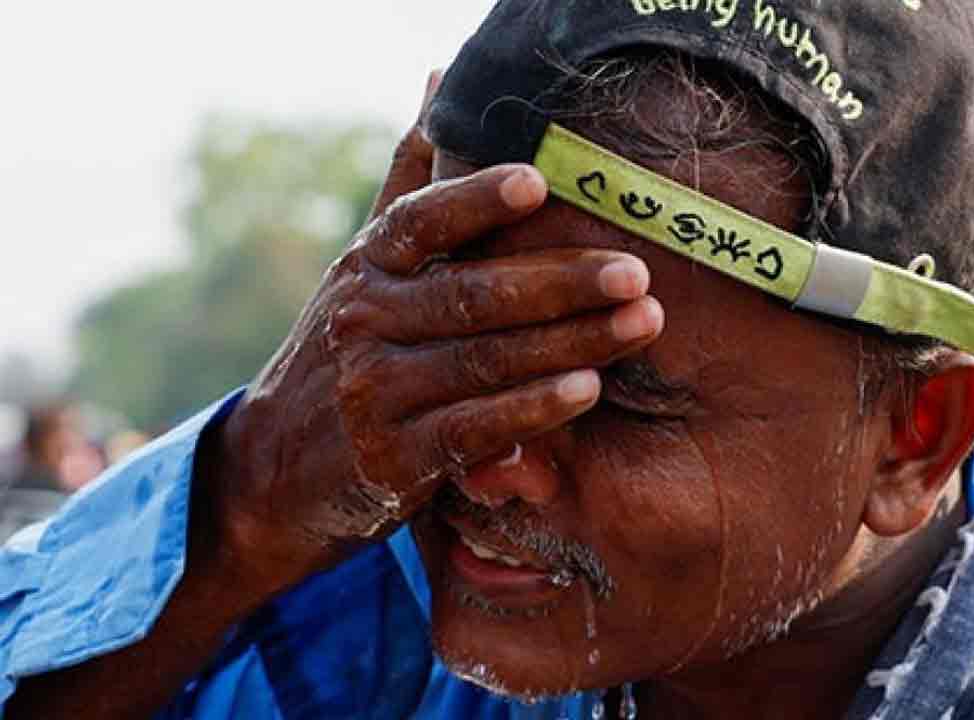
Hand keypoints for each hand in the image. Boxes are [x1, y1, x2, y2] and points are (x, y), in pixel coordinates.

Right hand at [200, 73, 662, 595]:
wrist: (277, 466)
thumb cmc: (349, 346)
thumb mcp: (366, 265)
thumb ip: (411, 182)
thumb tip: (440, 78)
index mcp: (367, 267)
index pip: (419, 221)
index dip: (476, 200)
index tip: (540, 182)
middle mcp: (365, 322)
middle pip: (472, 294)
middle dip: (562, 282)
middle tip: (636, 272)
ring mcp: (377, 393)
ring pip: (485, 361)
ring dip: (570, 343)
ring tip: (642, 323)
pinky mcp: (394, 460)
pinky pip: (474, 430)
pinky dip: (533, 411)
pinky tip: (588, 390)